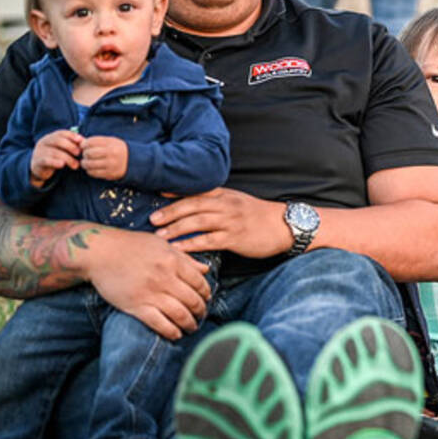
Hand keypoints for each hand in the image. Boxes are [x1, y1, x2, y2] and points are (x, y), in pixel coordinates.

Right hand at [30, 129, 82, 186]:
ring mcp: (39, 151)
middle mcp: (44, 142)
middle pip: (58, 141)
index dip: (72, 136)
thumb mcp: (61, 149)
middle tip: (79, 153)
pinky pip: (46, 160)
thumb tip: (84, 142)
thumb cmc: (54, 157)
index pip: (61, 133)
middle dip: (71, 146)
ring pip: (54, 152)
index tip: (82, 141)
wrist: (38, 169)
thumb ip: (71, 145)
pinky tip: (62, 165)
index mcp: (50, 137)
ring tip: (76, 165)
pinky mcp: (37, 162)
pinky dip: (55, 162)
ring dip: (68, 158)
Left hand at [79, 136, 128, 180]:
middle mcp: (111, 153)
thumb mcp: (111, 141)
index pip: (90, 142)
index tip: (84, 146)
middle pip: (89, 153)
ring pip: (89, 164)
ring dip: (85, 163)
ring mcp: (110, 164)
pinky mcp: (110, 173)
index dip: (84, 144)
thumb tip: (80, 142)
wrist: (133, 161)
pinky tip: (91, 168)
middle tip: (85, 155)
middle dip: (84, 154)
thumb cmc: (118, 150)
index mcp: (111, 143)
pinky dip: (89, 171)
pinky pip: (93, 173)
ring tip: (86, 162)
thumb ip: (97, 141)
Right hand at [83, 228, 211, 339]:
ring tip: (192, 327)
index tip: (206, 298)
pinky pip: (159, 324)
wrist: (99, 252)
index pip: (199, 282)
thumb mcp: (161, 245)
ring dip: (190, 324)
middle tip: (202, 315)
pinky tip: (176, 334)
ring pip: (180, 314)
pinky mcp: (135, 306)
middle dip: (201, 311)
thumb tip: (206, 269)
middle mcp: (164, 278)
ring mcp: (150, 293)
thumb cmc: (131, 245)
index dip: (206, 293)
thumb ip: (185, 258)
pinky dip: (171, 332)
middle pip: (192, 300)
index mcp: (173, 261)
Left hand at [149, 188, 290, 256]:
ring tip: (159, 235)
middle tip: (152, 219)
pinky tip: (178, 248)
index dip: (177, 191)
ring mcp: (231, 221)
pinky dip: (190, 244)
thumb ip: (218, 202)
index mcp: (225, 194)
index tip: (158, 193)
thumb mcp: (239, 201)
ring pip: (198, 222)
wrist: (284, 226)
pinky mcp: (235, 238)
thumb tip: (195, 207)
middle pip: (193, 205)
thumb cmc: (259, 216)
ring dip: (176, 228)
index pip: (197, 190)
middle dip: (171, 211)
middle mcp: (226, 205)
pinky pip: (208, 240)